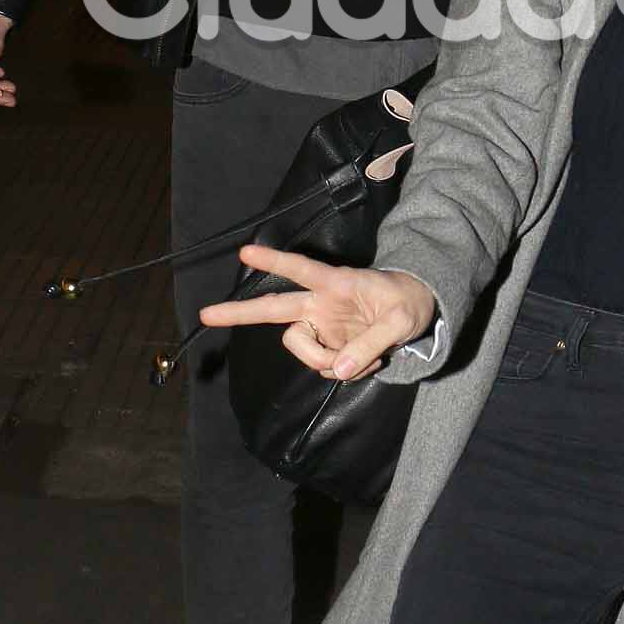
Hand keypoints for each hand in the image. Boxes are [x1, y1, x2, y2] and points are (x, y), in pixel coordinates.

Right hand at [199, 247, 436, 380]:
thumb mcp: (402, 321)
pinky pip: (324, 368)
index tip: (246, 252)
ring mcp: (322, 327)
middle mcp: (321, 304)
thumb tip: (338, 369)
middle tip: (205, 314)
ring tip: (368, 357)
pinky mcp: (328, 346)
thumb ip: (372, 343)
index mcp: (336, 284)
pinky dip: (345, 370)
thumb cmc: (409, 303)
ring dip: (329, 363)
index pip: (301, 270)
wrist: (418, 312)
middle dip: (238, 312)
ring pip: (302, 351)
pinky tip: (365, 360)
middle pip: (274, 308)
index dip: (274, 262)